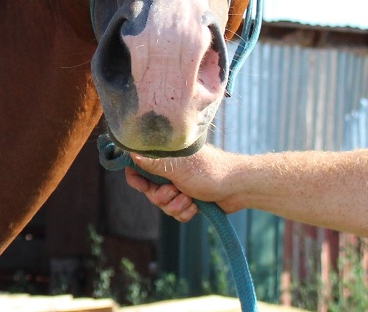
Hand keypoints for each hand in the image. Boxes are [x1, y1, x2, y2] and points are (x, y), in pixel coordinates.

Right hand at [123, 144, 240, 221]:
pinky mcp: (187, 199)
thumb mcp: (179, 168)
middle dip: (162, 197)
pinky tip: (196, 206)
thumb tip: (131, 152)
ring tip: (190, 199)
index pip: (139, 166)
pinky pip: (175, 214)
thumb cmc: (209, 172)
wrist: (236, 188)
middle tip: (175, 191)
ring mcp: (179, 186)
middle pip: (149, 191)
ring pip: (163, 205)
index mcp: (166, 157)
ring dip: (176, 206)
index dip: (136, 178)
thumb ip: (154, 163)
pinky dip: (184, 212)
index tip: (142, 186)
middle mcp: (170, 171)